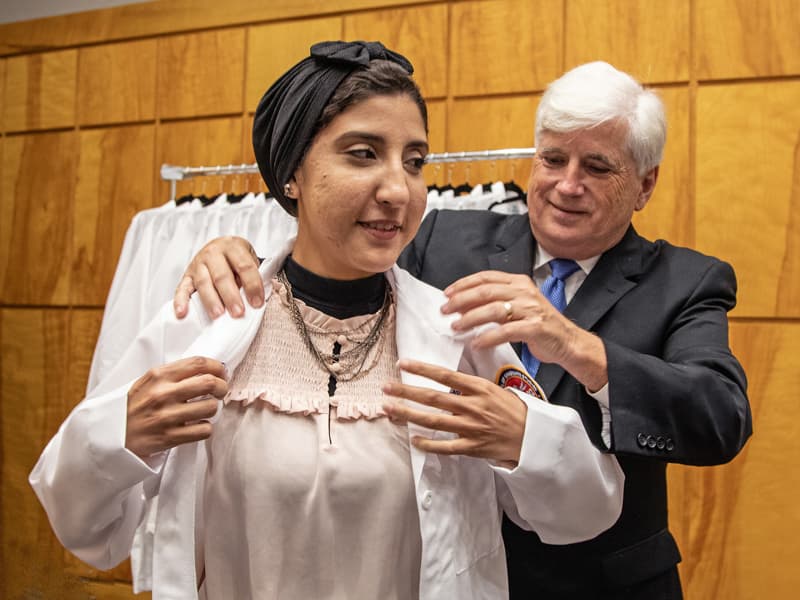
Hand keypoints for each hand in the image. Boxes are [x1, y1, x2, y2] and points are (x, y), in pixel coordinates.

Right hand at [125, 357, 227, 457]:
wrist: (110, 435)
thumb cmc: (134, 406)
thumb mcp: (148, 382)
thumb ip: (174, 374)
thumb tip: (208, 369)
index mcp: (158, 375)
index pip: (198, 363)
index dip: (217, 367)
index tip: (222, 373)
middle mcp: (163, 394)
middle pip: (209, 383)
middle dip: (222, 387)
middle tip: (220, 391)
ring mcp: (166, 416)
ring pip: (210, 407)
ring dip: (213, 409)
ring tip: (205, 410)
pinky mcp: (169, 437)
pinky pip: (203, 430)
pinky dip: (205, 428)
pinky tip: (197, 426)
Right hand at [173, 236, 262, 319]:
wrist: (220, 247)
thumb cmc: (237, 259)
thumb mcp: (248, 260)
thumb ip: (252, 276)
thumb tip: (256, 299)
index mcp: (233, 247)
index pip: (244, 266)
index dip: (252, 285)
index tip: (257, 303)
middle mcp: (213, 253)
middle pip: (222, 276)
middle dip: (231, 296)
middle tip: (238, 312)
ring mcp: (198, 264)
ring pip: (203, 283)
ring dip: (211, 300)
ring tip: (218, 315)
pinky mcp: (187, 276)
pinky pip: (182, 289)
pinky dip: (181, 301)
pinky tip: (182, 313)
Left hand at [382, 359, 526, 466]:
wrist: (535, 436)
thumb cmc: (515, 410)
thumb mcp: (496, 389)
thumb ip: (471, 386)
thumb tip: (447, 380)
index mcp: (479, 388)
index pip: (445, 375)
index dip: (422, 369)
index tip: (403, 363)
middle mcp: (473, 406)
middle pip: (433, 398)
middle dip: (406, 392)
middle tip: (386, 387)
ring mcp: (472, 428)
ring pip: (434, 421)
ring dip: (409, 415)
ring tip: (389, 409)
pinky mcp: (473, 447)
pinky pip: (445, 447)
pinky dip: (428, 444)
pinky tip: (413, 439)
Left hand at [441, 270, 607, 390]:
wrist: (568, 342)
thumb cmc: (539, 325)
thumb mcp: (518, 306)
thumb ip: (494, 302)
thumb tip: (463, 304)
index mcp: (519, 282)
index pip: (486, 277)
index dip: (464, 284)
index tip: (447, 293)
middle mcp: (525, 292)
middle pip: (486, 292)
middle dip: (461, 301)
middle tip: (445, 311)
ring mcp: (531, 309)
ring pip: (493, 310)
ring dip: (470, 319)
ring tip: (456, 327)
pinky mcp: (535, 327)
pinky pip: (506, 331)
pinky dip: (488, 337)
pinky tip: (476, 343)